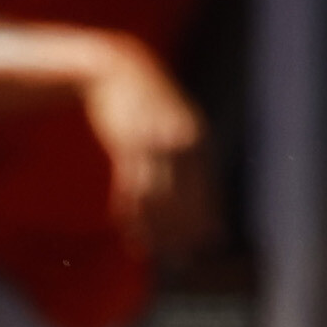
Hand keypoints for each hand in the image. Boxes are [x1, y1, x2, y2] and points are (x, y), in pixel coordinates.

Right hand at [77, 37, 211, 256]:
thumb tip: (208, 207)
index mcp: (198, 140)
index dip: (202, 224)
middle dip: (178, 231)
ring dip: (151, 226)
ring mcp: (150, 140)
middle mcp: (178, 140)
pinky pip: (128, 184)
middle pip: (182, 198)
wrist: (118, 69)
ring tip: (149, 248)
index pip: (206, 192)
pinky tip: (128, 227)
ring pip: (153, 195)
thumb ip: (192, 165)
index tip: (199, 249)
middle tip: (176, 258)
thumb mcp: (178, 128)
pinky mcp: (123, 140)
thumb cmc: (152, 105)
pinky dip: (128, 210)